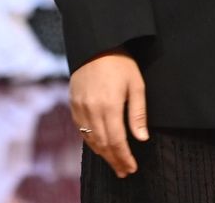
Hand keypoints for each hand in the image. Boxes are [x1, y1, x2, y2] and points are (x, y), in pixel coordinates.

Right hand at [70, 50, 147, 177]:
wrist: (95, 42)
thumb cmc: (120, 62)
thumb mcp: (136, 85)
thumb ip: (138, 113)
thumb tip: (141, 138)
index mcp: (109, 105)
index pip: (116, 141)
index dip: (124, 157)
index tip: (131, 168)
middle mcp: (91, 109)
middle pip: (103, 144)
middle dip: (114, 160)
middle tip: (124, 171)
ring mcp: (79, 105)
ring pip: (90, 138)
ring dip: (102, 154)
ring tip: (113, 163)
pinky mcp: (73, 101)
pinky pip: (80, 128)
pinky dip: (90, 140)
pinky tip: (98, 145)